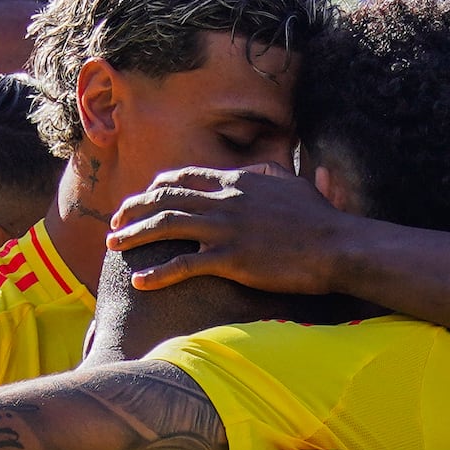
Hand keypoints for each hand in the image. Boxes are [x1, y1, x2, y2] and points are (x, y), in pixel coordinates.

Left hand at [108, 166, 357, 295]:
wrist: (337, 245)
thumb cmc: (320, 219)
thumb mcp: (293, 184)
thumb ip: (271, 173)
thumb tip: (264, 167)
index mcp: (237, 181)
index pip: (184, 177)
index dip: (156, 187)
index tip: (141, 198)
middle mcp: (226, 200)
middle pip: (166, 198)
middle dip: (134, 208)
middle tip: (115, 221)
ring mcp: (227, 229)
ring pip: (166, 226)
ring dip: (134, 235)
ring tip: (113, 244)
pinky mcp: (232, 260)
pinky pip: (184, 265)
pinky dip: (157, 273)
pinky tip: (139, 281)